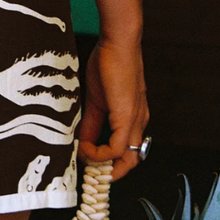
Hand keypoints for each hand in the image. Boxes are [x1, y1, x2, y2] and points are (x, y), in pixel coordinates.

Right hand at [77, 38, 148, 180]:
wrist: (118, 44)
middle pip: (131, 161)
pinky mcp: (128, 117)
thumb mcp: (96, 99)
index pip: (125, 150)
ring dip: (105, 166)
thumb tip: (81, 141)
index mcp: (132, 118)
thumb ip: (90, 123)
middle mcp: (138, 123)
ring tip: (85, 163)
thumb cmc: (108, 64)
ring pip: (127, 158)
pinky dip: (101, 154)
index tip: (89, 165)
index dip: (109, 163)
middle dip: (110, 173)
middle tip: (90, 175)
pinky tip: (86, 149)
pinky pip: (118, 148)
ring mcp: (135, 121)